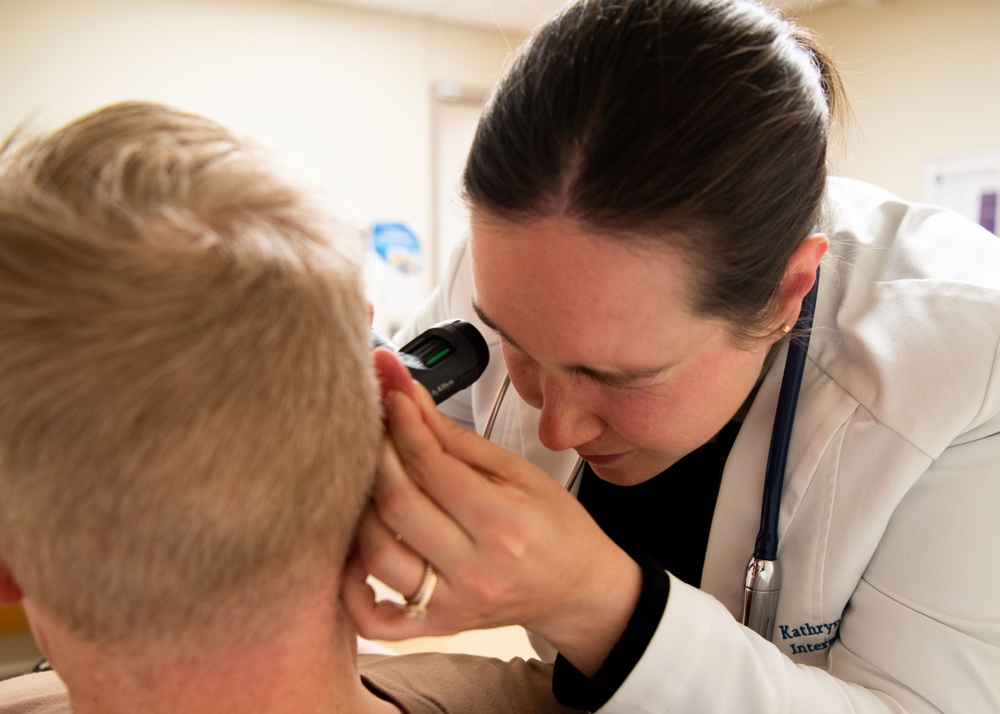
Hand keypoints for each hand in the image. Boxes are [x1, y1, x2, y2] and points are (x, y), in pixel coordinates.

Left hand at [343, 366, 641, 674]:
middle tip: (379, 432)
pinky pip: (373, 620)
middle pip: (398, 507)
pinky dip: (350, 590)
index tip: (394, 399)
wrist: (576, 586)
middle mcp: (475, 570)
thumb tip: (410, 398)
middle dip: (378, 458)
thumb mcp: (518, 471)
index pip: (431, 467)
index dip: (404, 426)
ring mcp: (453, 604)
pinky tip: (355, 554)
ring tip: (371, 483)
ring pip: (376, 557)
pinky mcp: (438, 626)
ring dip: (361, 511)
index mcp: (503, 524)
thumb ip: (456, 438)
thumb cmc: (554, 526)